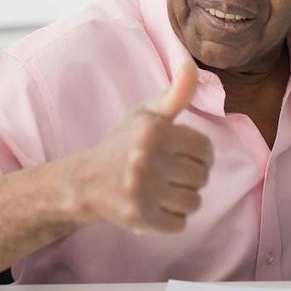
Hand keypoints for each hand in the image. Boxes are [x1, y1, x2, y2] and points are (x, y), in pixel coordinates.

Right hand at [72, 58, 214, 233]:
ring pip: (193, 202)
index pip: (205, 149)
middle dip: (190, 178)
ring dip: (182, 200)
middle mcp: (145, 159)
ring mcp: (141, 190)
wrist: (85, 181)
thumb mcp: (147, 115)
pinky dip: (171, 219)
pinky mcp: (137, 217)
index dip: (200, 155)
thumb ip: (175, 94)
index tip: (185, 156)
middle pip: (202, 177)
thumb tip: (191, 65)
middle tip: (170, 175)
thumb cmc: (123, 145)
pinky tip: (155, 207)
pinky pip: (179, 224)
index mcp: (153, 131)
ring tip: (163, 191)